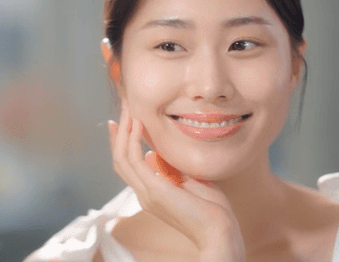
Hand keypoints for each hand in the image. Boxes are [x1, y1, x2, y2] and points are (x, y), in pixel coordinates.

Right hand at [107, 102, 246, 261]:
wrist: (219, 232)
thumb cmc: (212, 210)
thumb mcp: (188, 182)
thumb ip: (171, 169)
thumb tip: (154, 153)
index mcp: (151, 193)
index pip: (127, 165)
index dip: (121, 142)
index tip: (121, 121)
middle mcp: (143, 193)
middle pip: (119, 158)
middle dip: (119, 130)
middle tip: (123, 106)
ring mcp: (146, 193)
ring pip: (122, 157)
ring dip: (123, 130)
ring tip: (128, 108)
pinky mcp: (154, 190)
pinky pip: (135, 159)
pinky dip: (133, 139)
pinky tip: (138, 122)